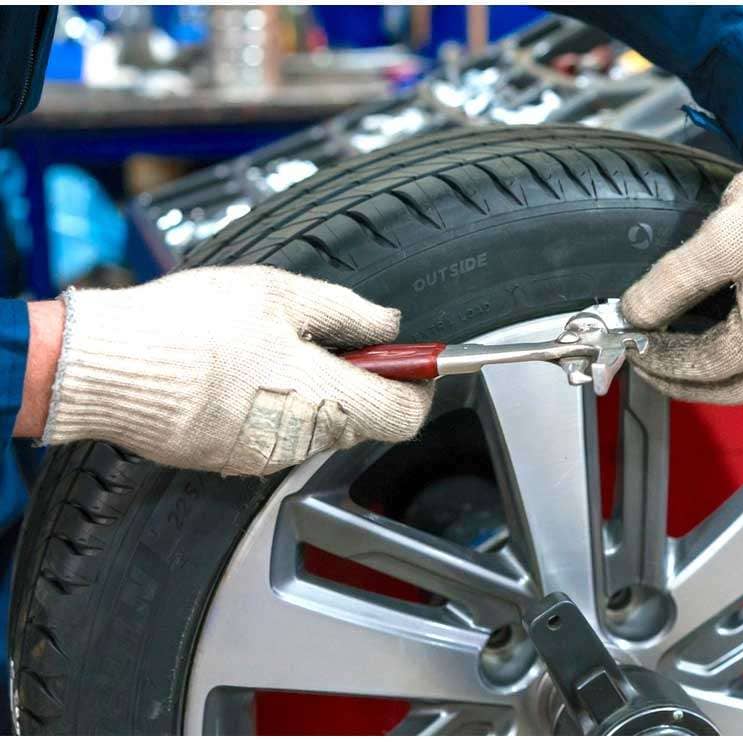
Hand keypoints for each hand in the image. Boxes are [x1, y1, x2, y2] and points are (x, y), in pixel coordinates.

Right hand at [40, 265, 431, 475]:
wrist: (104, 366)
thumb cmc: (187, 326)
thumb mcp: (281, 294)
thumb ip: (350, 313)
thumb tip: (389, 325)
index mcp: (326, 400)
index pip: (407, 415)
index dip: (419, 385)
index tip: (414, 361)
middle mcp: (301, 440)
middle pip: (362, 418)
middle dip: (357, 379)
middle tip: (324, 337)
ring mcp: (262, 457)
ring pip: (316, 424)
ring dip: (310, 389)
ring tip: (265, 347)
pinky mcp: (229, 461)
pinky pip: (273, 433)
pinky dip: (271, 403)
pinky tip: (237, 372)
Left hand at [621, 73, 742, 426]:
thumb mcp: (717, 240)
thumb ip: (669, 285)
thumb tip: (632, 314)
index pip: (702, 367)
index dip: (660, 362)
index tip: (633, 348)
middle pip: (730, 389)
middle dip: (682, 382)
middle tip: (649, 365)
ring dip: (725, 393)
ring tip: (689, 381)